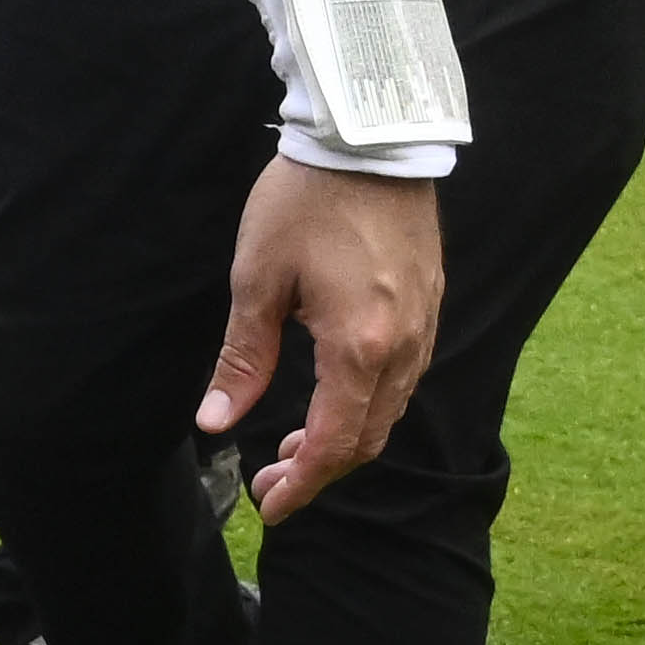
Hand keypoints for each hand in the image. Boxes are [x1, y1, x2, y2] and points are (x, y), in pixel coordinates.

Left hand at [197, 156, 439, 523]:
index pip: (336, 444)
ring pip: (390, 410)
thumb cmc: (305, 201)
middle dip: (321, 470)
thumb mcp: (257, 281)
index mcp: (360, 347)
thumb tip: (215, 423)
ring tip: (294, 445)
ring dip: (346, 439)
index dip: (302, 484)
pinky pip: (405, 376)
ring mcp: (424, 324)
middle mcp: (404, 346)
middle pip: (369, 438)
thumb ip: (243, 359)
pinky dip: (369, 404)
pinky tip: (336, 397)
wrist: (370, 138)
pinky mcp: (429, 302)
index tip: (270, 506)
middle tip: (274, 481)